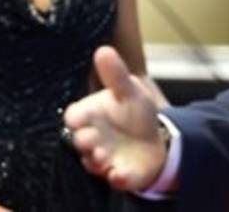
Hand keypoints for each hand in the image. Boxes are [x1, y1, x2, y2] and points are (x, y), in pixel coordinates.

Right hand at [64, 46, 167, 190]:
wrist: (155, 139)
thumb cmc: (134, 112)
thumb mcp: (128, 90)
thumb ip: (115, 74)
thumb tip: (103, 49)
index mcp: (90, 115)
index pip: (72, 117)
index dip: (74, 119)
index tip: (79, 119)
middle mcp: (92, 137)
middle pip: (77, 141)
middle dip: (83, 141)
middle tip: (93, 139)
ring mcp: (103, 158)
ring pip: (91, 163)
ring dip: (95, 161)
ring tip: (105, 156)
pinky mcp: (118, 174)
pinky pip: (114, 180)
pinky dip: (117, 178)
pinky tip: (121, 174)